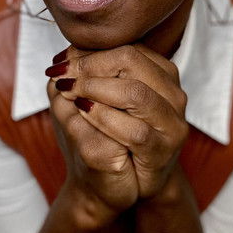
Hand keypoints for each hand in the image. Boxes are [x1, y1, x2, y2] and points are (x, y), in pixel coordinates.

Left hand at [46, 44, 188, 200]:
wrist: (111, 185)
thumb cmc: (100, 136)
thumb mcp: (87, 99)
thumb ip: (80, 74)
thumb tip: (64, 56)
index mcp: (159, 72)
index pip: (125, 47)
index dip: (89, 52)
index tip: (60, 63)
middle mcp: (172, 93)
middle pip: (131, 60)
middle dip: (90, 66)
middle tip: (64, 77)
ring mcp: (171, 122)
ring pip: (135, 92)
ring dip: (95, 89)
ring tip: (71, 93)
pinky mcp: (163, 150)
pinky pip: (135, 130)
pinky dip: (104, 118)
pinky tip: (83, 112)